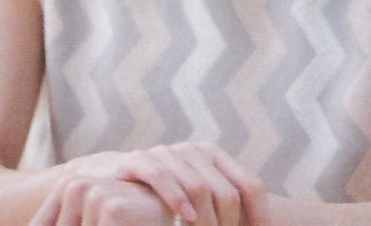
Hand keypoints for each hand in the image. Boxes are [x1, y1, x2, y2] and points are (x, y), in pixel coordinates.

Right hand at [28, 143, 270, 225]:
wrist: (109, 180)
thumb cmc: (159, 200)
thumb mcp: (194, 202)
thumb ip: (220, 210)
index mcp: (215, 159)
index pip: (251, 187)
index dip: (260, 218)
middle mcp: (194, 152)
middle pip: (228, 192)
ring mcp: (167, 154)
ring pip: (199, 185)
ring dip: (208, 220)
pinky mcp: (137, 161)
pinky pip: (160, 176)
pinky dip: (175, 198)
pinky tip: (185, 219)